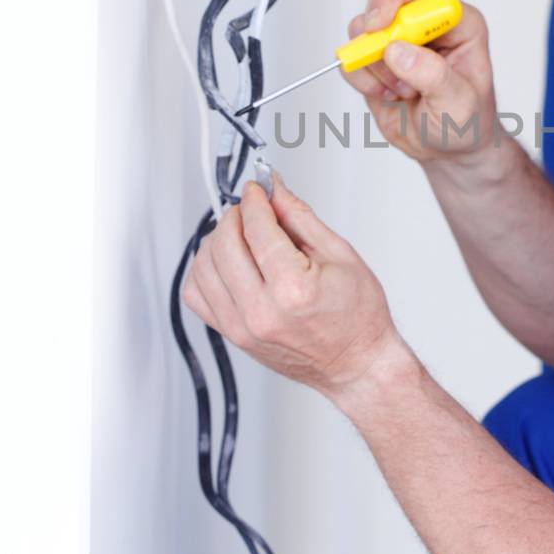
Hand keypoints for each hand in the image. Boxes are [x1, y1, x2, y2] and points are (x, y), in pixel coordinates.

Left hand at [182, 176, 401, 399]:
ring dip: (216, 241)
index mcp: (293, 289)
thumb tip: (275, 190)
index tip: (258, 189)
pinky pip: (196, 295)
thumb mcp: (340, 255)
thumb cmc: (357, 317)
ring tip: (240, 235)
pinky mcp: (232, 336)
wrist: (355, 364)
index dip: (255, 200)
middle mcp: (261, 311)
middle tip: (251, 209)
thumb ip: (300, 217)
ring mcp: (241, 328)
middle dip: (235, 216)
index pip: (256, 228)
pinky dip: (204, 271)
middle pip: (223, 244)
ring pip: (203, 267)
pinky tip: (227, 263)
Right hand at [342, 0, 501, 166]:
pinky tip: (386, 95)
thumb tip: (397, 50)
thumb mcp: (459, 103)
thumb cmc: (466, 123)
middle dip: (376, 28)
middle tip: (379, 55)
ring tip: (400, 90)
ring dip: (373, 62)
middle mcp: (427, 24)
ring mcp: (399, 39)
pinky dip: (361, 78)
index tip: (381, 24)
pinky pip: (351, 55)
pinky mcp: (377, 59)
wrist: (447, 150)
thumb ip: (432, 75)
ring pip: (363, 27)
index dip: (398, 0)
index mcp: (459, 24)